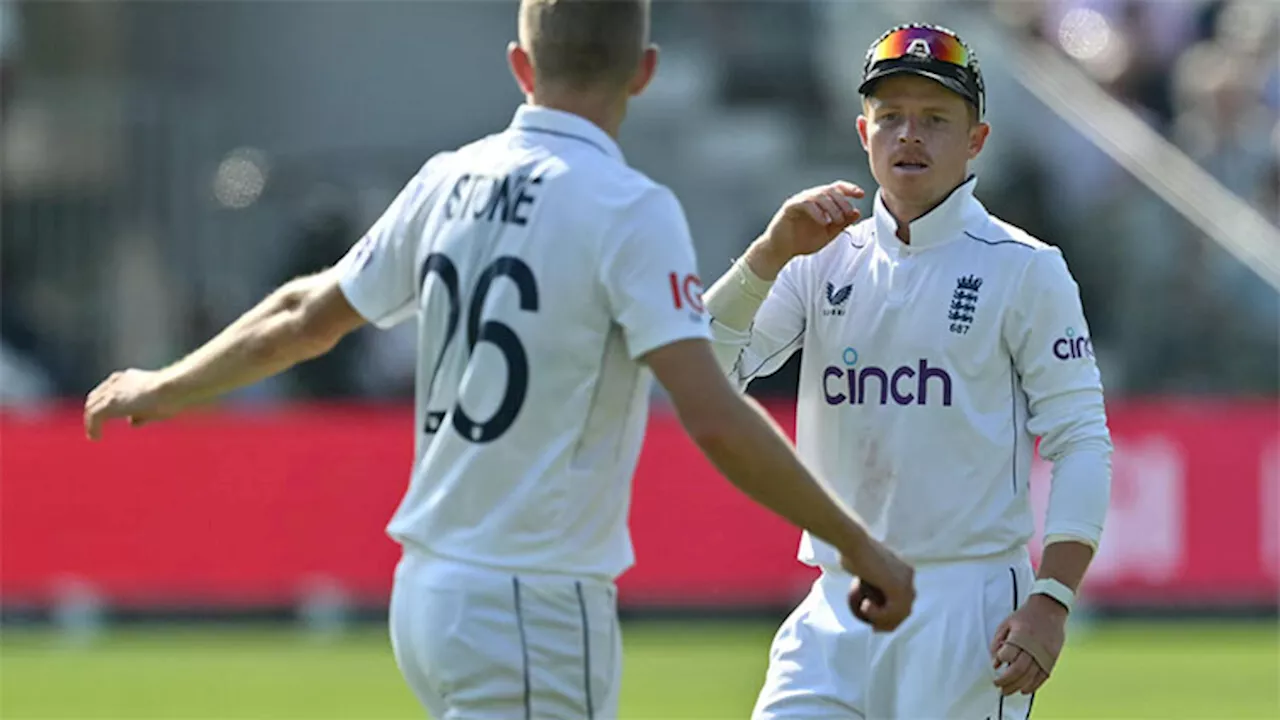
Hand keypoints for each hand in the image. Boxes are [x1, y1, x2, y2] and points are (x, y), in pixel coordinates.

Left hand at [84, 369, 176, 439]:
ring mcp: (112, 392)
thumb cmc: (173, 395)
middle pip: (96, 396)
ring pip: (92, 406)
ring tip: (94, 435)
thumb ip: (141, 412)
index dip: (106, 403)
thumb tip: (131, 421)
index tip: (108, 415)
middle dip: (94, 411)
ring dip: (91, 422)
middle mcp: (117, 382)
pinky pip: (94, 416)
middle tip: (95, 426)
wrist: (174, 388)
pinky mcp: (110, 403)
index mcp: (128, 377)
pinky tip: (96, 437)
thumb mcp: (156, 404)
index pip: (109, 389)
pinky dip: (93, 427)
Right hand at [746, 181, 864, 279]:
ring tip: (837, 220)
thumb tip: (857, 212)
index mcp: (820, 202)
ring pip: (819, 195)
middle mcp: (810, 198)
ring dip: (832, 207)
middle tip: (848, 214)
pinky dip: (817, 212)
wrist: (781, 251)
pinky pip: (805, 203)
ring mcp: (799, 201)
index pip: (837, 188)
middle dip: (842, 201)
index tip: (860, 194)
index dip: (849, 189)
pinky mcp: (790, 207)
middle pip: (830, 190)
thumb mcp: (828, 234)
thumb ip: (842, 224)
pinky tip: (823, 222)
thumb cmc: (802, 241)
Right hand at [840, 539, 914, 632]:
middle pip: (906, 608)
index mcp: (904, 571)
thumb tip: (864, 591)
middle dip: (892, 622)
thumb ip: (870, 580)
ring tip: (867, 615)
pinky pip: (891, 611)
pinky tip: (865, 608)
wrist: (853, 544)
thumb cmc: (851, 551)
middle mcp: (909, 576)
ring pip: (901, 613)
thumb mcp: (864, 569)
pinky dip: (878, 615)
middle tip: (875, 628)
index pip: (904, 599)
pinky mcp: (898, 589)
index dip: (893, 614)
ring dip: (883, 620)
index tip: (878, 621)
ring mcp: (906, 582)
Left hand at [991, 593, 1067, 695]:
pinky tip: (1024, 690)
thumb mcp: (1007, 623)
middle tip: (998, 686)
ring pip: (1030, 676)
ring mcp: (1045, 654)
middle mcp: (1033, 646)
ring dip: (1017, 686)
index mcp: (1020, 636)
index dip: (1000, 661)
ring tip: (1007, 691)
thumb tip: (995, 662)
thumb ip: (998, 642)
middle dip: (1006, 681)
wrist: (1050, 608)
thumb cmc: (1025, 616)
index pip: (1008, 654)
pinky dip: (1033, 686)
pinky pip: (1043, 677)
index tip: (995, 666)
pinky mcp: (1053, 658)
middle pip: (1018, 669)